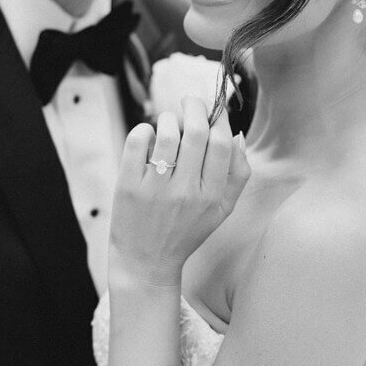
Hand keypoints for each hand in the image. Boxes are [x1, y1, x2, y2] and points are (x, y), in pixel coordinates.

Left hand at [109, 98, 249, 287]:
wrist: (147, 262)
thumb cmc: (186, 231)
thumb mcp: (222, 210)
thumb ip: (237, 175)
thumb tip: (237, 136)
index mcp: (211, 196)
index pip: (221, 143)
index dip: (218, 118)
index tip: (213, 112)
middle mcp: (185, 192)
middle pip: (195, 131)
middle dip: (194, 106)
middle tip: (189, 103)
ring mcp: (155, 189)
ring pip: (165, 132)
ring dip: (168, 119)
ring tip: (168, 125)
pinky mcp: (128, 186)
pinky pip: (137, 141)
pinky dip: (143, 130)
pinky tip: (148, 137)